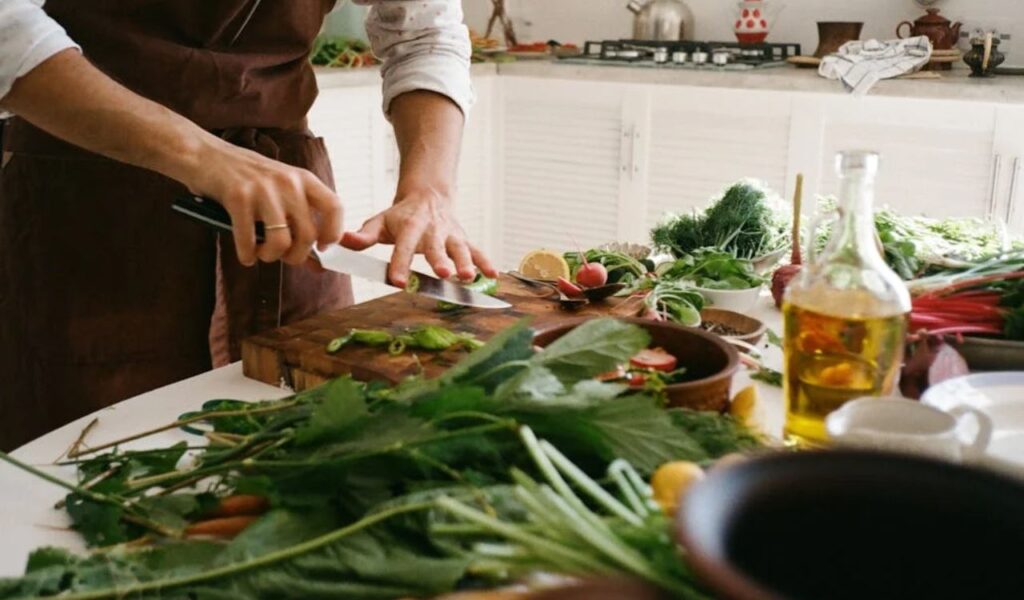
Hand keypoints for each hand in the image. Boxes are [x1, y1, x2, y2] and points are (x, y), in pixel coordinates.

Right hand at [186, 139, 342, 266]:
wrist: (205, 154)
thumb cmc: (245, 178)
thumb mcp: (280, 189)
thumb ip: (299, 219)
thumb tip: (318, 264)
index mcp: (303, 179)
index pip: (335, 208)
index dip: (333, 234)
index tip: (321, 248)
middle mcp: (288, 182)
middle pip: (308, 235)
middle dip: (295, 256)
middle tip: (282, 256)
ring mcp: (263, 189)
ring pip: (281, 242)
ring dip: (270, 256)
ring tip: (261, 253)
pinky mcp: (238, 197)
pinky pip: (249, 241)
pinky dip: (247, 255)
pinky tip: (245, 254)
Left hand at [340, 188, 496, 286]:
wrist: (429, 195)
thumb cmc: (401, 215)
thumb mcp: (380, 221)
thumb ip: (364, 235)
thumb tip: (342, 242)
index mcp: (409, 226)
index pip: (403, 247)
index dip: (400, 264)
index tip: (398, 281)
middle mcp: (432, 230)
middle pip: (436, 247)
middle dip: (440, 260)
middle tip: (444, 274)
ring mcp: (451, 234)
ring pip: (460, 248)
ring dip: (467, 262)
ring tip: (469, 277)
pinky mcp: (463, 239)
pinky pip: (477, 250)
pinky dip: (486, 262)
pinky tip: (493, 276)